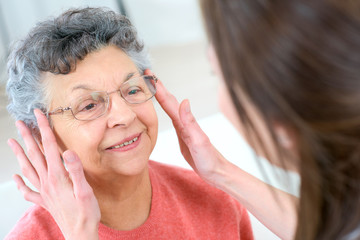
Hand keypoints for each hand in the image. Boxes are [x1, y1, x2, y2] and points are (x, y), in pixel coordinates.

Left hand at [8, 109, 99, 239]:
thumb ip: (76, 170)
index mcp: (57, 176)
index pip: (49, 146)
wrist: (80, 234)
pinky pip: (28, 191)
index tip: (38, 115)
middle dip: (27, 136)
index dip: (43, 129)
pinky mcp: (44, 201)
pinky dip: (20, 182)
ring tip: (12, 142)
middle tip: (20, 123)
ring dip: (20, 154)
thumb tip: (67, 152)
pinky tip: (17, 177)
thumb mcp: (85, 190)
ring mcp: (44, 192)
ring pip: (28, 168)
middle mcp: (47, 182)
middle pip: (35, 154)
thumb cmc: (86, 213)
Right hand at [151, 70, 228, 185]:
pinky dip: (165, 109)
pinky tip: (164, 108)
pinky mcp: (182, 135)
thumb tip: (184, 101)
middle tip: (147, 75)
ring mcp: (183, 128)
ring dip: (161, 96)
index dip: (158, 88)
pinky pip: (171, 118)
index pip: (169, 102)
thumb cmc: (209, 159)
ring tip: (152, 87)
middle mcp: (184, 123)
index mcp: (185, 123)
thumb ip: (191, 123)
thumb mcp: (199, 142)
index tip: (149, 75)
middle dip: (158, 88)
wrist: (217, 172)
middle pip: (168, 101)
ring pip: (169, 108)